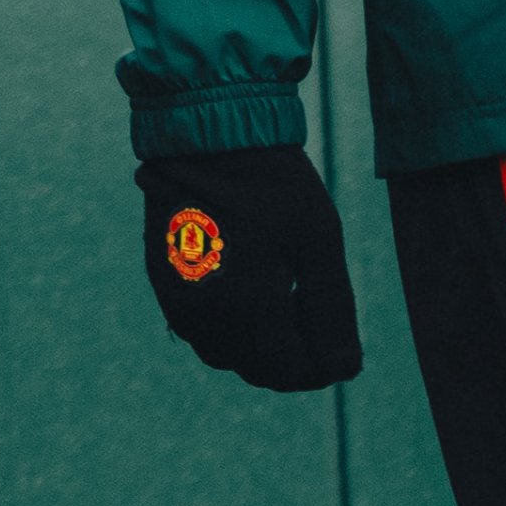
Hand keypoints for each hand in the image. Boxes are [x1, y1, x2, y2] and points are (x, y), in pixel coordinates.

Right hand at [138, 144, 359, 390]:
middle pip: (255, 368)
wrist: (207, 133)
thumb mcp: (319, 242)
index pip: (289, 371)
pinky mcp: (160, 282)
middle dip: (290, 357)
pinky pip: (197, 326)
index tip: (340, 347)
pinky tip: (247, 284)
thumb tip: (345, 369)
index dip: (321, 368)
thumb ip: (332, 311)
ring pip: (222, 352)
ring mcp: (175, 300)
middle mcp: (204, 315)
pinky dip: (226, 323)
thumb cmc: (273, 184)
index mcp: (247, 309)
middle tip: (314, 316)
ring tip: (282, 298)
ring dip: (255, 344)